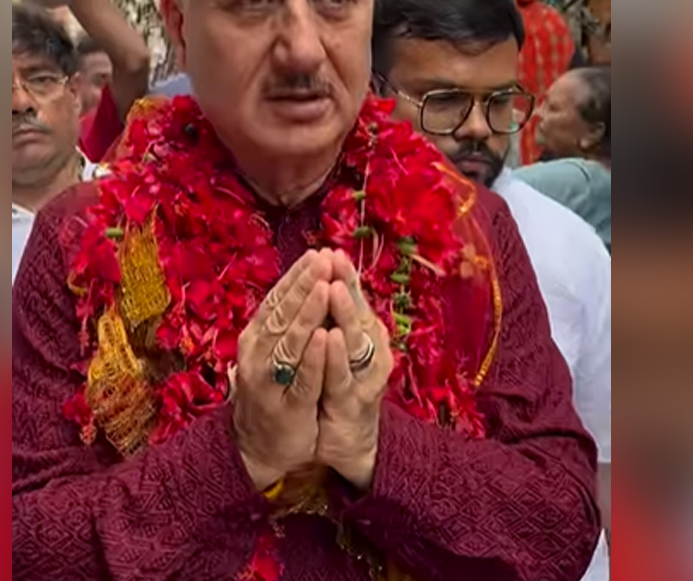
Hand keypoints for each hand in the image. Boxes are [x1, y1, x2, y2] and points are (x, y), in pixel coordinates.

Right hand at [233, 250, 334, 489]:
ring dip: (308, 313)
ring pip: (290, 342)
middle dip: (304, 285)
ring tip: (325, 286)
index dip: (296, 277)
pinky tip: (326, 337)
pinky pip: (302, 378)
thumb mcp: (271, 355)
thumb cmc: (270, 394)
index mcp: (256, 339)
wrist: (256, 449)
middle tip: (324, 259)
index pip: (276, 301)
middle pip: (283, 314)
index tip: (317, 254)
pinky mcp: (287, 407)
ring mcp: (269, 381)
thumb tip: (301, 283)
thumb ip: (282, 324)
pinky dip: (313, 357)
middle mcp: (257, 355)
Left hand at [316, 251, 393, 490]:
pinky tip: (330, 337)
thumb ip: (335, 318)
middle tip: (334, 257)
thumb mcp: (337, 350)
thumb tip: (322, 278)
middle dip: (344, 284)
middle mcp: (370, 352)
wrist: (347, 442)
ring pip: (354, 341)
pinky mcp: (354, 403)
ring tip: (332, 287)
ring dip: (343, 313)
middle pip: (357, 312)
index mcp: (364, 334)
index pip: (353, 299)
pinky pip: (342, 377)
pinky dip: (335, 357)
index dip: (343, 274)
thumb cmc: (338, 389)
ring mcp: (364, 378)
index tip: (330, 249)